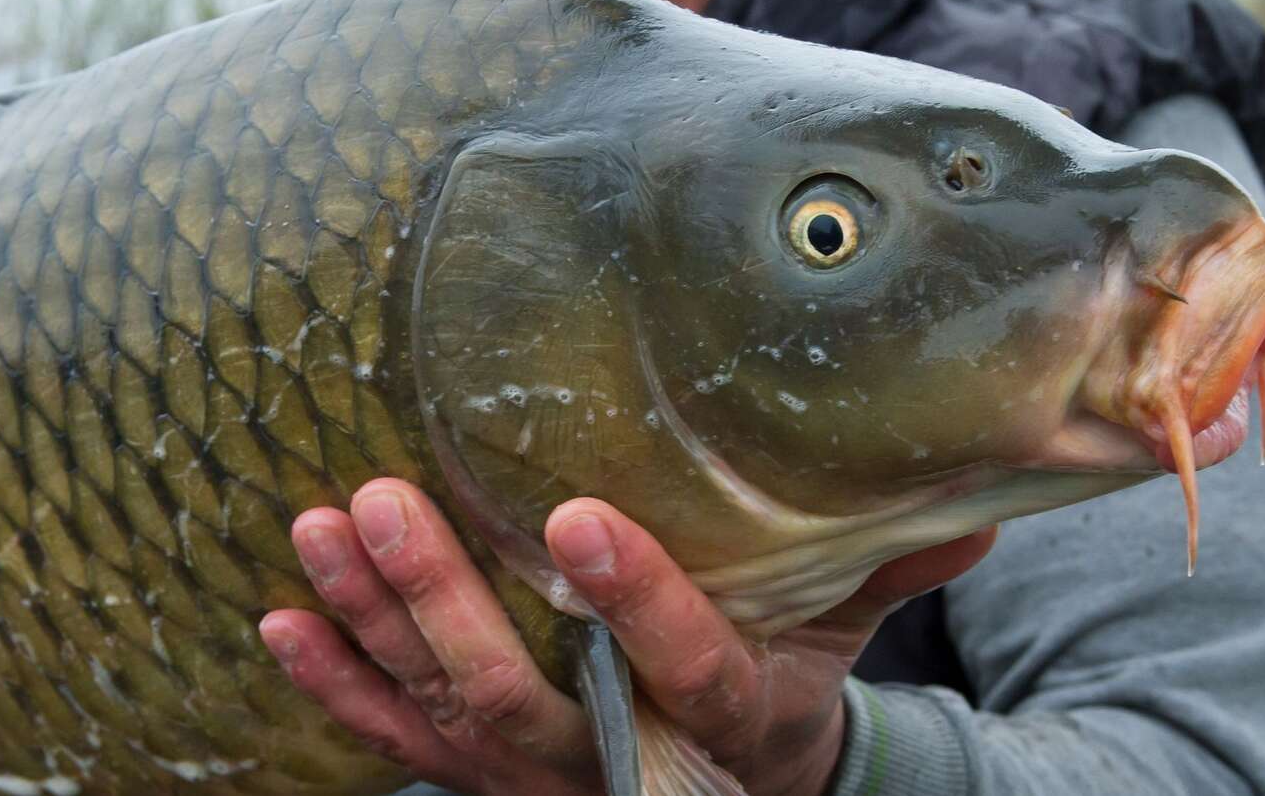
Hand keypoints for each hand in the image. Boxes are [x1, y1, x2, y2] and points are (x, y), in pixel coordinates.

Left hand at [260, 480, 995, 795]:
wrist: (726, 782)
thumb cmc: (783, 679)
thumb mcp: (843, 631)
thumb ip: (889, 562)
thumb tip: (984, 497)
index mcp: (725, 722)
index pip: (683, 671)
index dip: (635, 606)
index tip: (577, 517)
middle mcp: (613, 761)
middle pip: (515, 698)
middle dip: (442, 603)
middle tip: (388, 497)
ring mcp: (534, 774)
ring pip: (440, 711)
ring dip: (372, 623)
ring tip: (321, 527)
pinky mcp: (476, 772)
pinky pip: (392, 740)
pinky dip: (333, 686)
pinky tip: (281, 620)